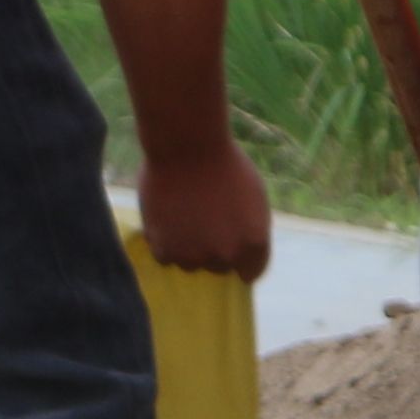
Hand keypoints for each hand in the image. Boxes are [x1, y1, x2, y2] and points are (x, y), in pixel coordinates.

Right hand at [133, 139, 271, 281]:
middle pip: (219, 267)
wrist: (187, 146)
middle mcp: (226, 256)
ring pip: (191, 263)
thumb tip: (240, 252)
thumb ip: (250, 231)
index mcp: (254, 244)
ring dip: (187, 247)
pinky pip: (166, 256)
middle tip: (203, 218)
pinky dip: (165, 241)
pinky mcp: (165, 251)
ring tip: (183, 214)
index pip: (249, 272)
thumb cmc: (225, 164)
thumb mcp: (254, 199)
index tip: (228, 242)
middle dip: (213, 249)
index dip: (239, 255)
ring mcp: (194, 257)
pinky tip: (167, 216)